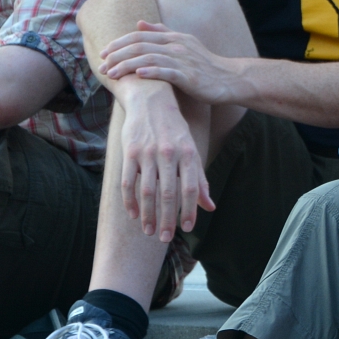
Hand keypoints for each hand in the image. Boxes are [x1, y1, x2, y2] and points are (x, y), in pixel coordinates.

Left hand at [101, 22, 249, 107]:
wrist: (229, 79)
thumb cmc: (204, 64)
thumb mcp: (183, 43)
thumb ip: (161, 32)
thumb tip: (139, 23)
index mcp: (173, 37)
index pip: (140, 36)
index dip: (119, 43)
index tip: (104, 52)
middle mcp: (177, 45)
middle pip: (140, 46)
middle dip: (118, 55)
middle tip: (101, 65)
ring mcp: (183, 60)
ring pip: (149, 58)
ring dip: (127, 66)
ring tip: (112, 74)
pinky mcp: (190, 76)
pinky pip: (167, 72)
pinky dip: (152, 72)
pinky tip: (138, 75)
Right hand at [113, 85, 214, 239]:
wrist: (151, 100)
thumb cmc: (174, 130)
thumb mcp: (191, 150)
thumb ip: (200, 180)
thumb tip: (210, 207)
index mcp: (188, 154)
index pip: (190, 188)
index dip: (190, 210)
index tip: (188, 228)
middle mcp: (169, 154)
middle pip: (168, 194)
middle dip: (167, 219)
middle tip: (164, 238)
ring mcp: (148, 153)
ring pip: (147, 191)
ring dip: (148, 215)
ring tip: (148, 231)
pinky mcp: (130, 152)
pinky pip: (128, 182)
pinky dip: (130, 201)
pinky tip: (133, 215)